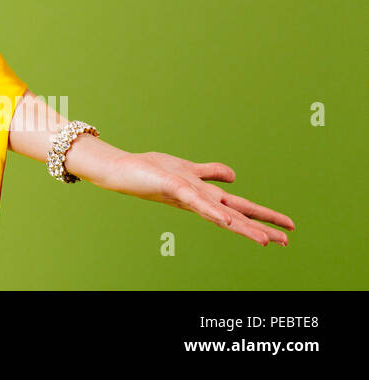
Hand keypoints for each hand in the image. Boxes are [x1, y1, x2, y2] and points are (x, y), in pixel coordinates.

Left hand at [95, 151, 293, 245]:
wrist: (124, 169)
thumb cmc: (153, 170)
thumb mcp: (188, 169)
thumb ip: (211, 172)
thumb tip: (234, 176)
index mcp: (206, 196)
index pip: (240, 209)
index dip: (263, 219)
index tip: (288, 232)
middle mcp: (200, 201)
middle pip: (236, 215)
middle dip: (261, 228)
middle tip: (287, 242)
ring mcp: (189, 197)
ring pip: (222, 214)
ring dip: (243, 227)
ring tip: (265, 240)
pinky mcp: (175, 188)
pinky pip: (197, 201)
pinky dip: (213, 211)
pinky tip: (226, 220)